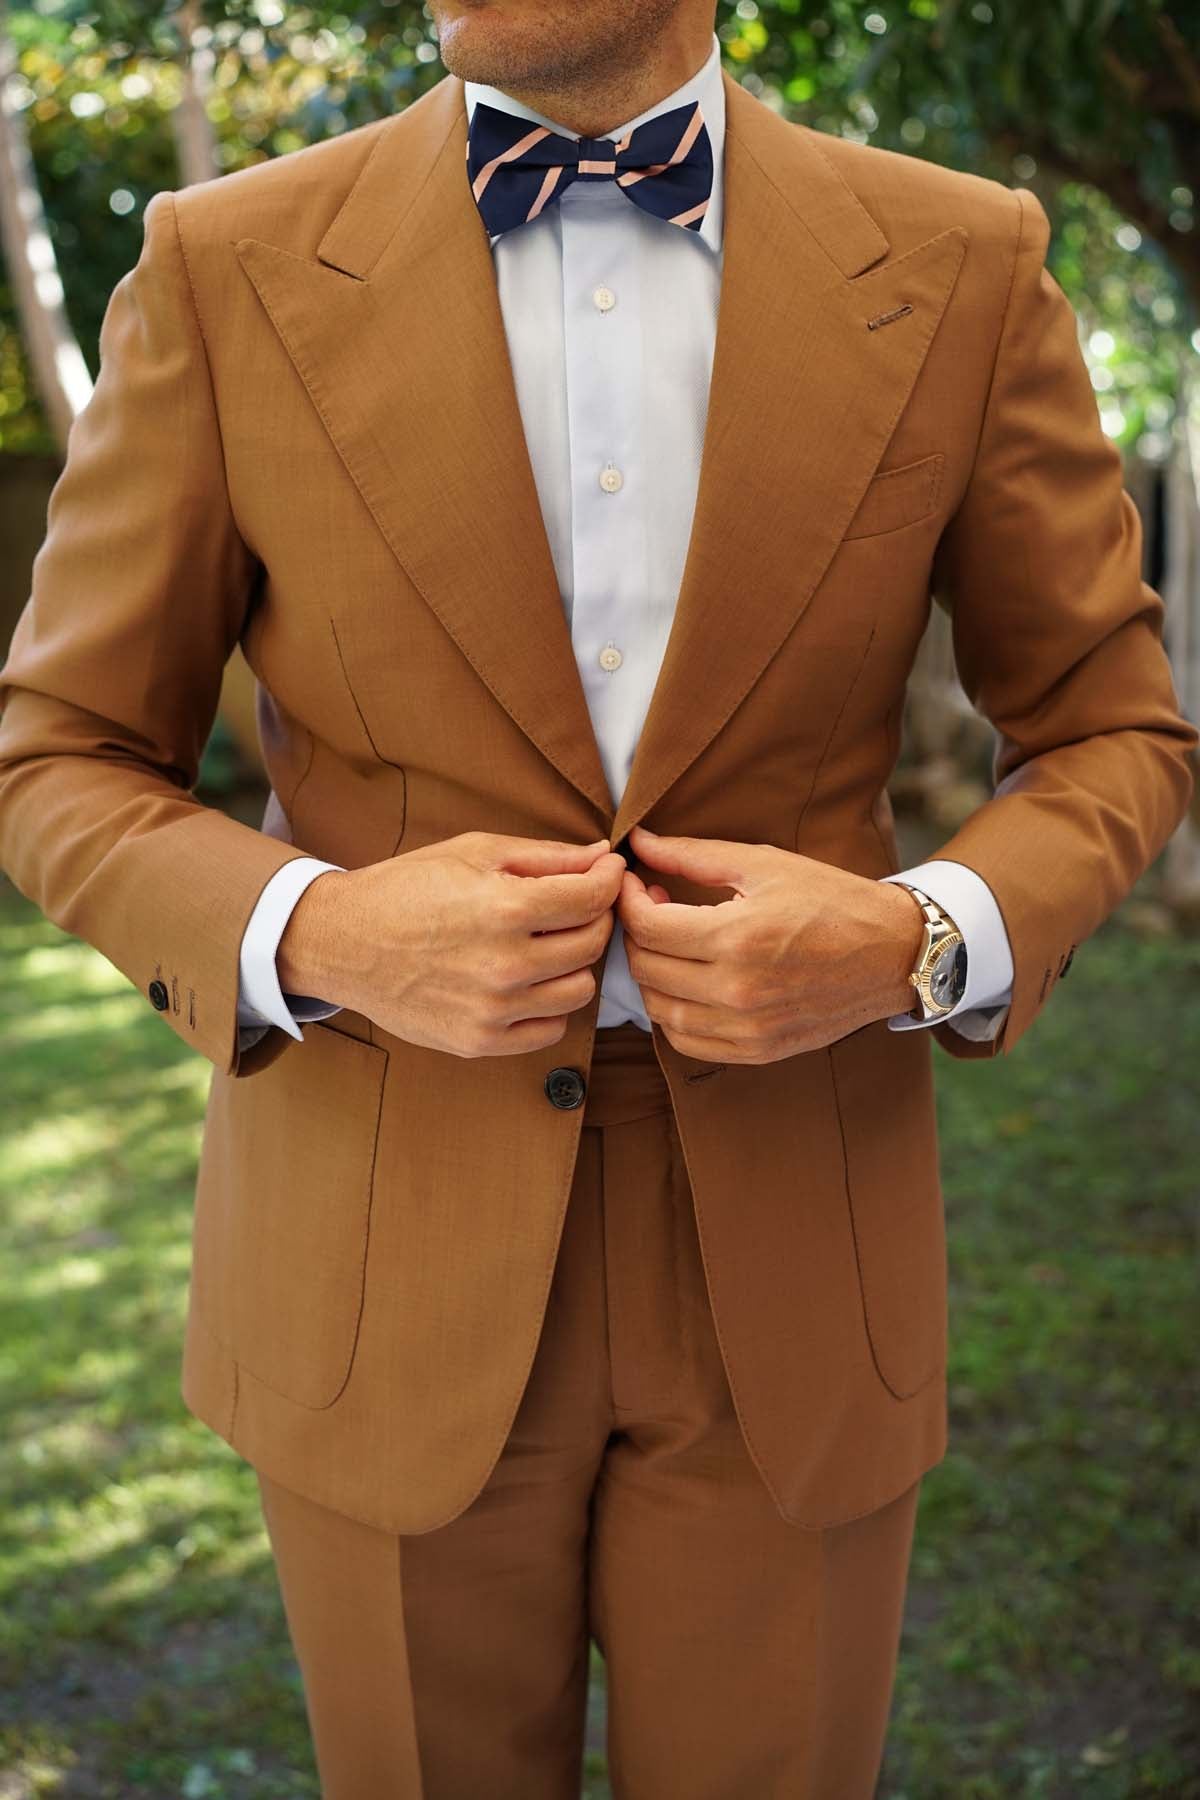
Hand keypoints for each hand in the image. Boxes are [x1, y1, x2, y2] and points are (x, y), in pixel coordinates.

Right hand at [278, 832, 624, 1057]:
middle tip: (575, 905)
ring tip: (547, 944)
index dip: (609, 879)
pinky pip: (551, 1028)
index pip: (593, 898)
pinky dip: (549, 1004)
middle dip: (594, 917)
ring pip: (580, 990)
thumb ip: (546, 856)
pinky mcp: (480, 1041)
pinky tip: (527, 980)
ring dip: (574, 964)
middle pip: (592, 944)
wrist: (344, 941)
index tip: (607, 872)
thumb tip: (602, 856)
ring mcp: (493, 1009)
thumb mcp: (474, 851)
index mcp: (505, 908)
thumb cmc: (408, 887)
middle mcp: (505, 964)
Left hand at [617, 824, 925, 1063]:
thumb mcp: (763, 865)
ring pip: (658, 1010)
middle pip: (645, 968)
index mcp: (738, 938)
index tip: (633, 880)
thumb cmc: (831, 900)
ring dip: (651, 974)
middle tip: (652, 905)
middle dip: (635, 931)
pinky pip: (687, 1041)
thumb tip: (638, 841)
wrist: (894, 954)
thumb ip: (691, 855)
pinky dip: (673, 1014)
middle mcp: (738, 991)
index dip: (627, 898)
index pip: (647, 926)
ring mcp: (748, 1028)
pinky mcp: (758, 1050)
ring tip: (671, 943)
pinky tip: (688, 982)